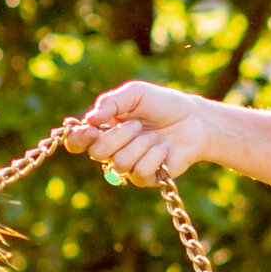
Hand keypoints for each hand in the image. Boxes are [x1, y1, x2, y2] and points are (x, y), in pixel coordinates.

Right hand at [68, 78, 220, 187]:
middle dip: (118, 136)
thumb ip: (110, 102)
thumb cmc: (163, 104)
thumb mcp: (136, 93)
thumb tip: (89, 119)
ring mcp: (129, 166)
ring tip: (155, 136)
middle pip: (97, 153)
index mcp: (104, 129)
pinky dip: (154, 156)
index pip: (77, 142)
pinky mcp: (147, 178)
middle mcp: (113, 149)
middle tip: (137, 124)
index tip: (91, 129)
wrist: (194, 119)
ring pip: (120, 163)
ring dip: (140, 145)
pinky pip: (139, 172)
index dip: (78, 139)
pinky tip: (163, 148)